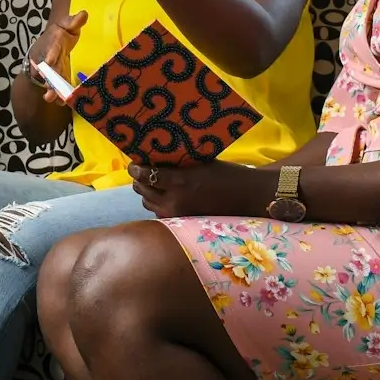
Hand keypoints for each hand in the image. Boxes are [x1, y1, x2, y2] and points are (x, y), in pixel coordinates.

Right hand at [28, 10, 87, 103]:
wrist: (50, 42)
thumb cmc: (60, 34)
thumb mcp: (66, 25)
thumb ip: (74, 21)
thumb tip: (84, 14)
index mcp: (53, 44)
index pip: (51, 49)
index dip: (50, 55)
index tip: (49, 62)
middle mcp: (50, 59)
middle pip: (49, 69)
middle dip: (49, 79)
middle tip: (48, 88)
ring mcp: (52, 70)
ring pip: (51, 81)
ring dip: (51, 90)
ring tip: (51, 98)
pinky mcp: (57, 78)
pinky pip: (57, 87)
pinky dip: (58, 95)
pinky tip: (62, 103)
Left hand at [129, 161, 275, 218]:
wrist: (245, 196)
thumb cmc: (225, 174)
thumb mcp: (199, 163)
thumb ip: (177, 164)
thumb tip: (155, 157)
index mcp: (179, 182)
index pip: (147, 176)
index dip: (136, 169)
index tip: (133, 163)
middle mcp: (174, 201)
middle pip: (142, 191)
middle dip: (138, 180)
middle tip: (139, 171)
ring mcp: (176, 214)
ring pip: (148, 203)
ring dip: (146, 193)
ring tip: (150, 183)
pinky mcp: (180, 223)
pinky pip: (159, 213)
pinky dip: (157, 204)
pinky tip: (163, 195)